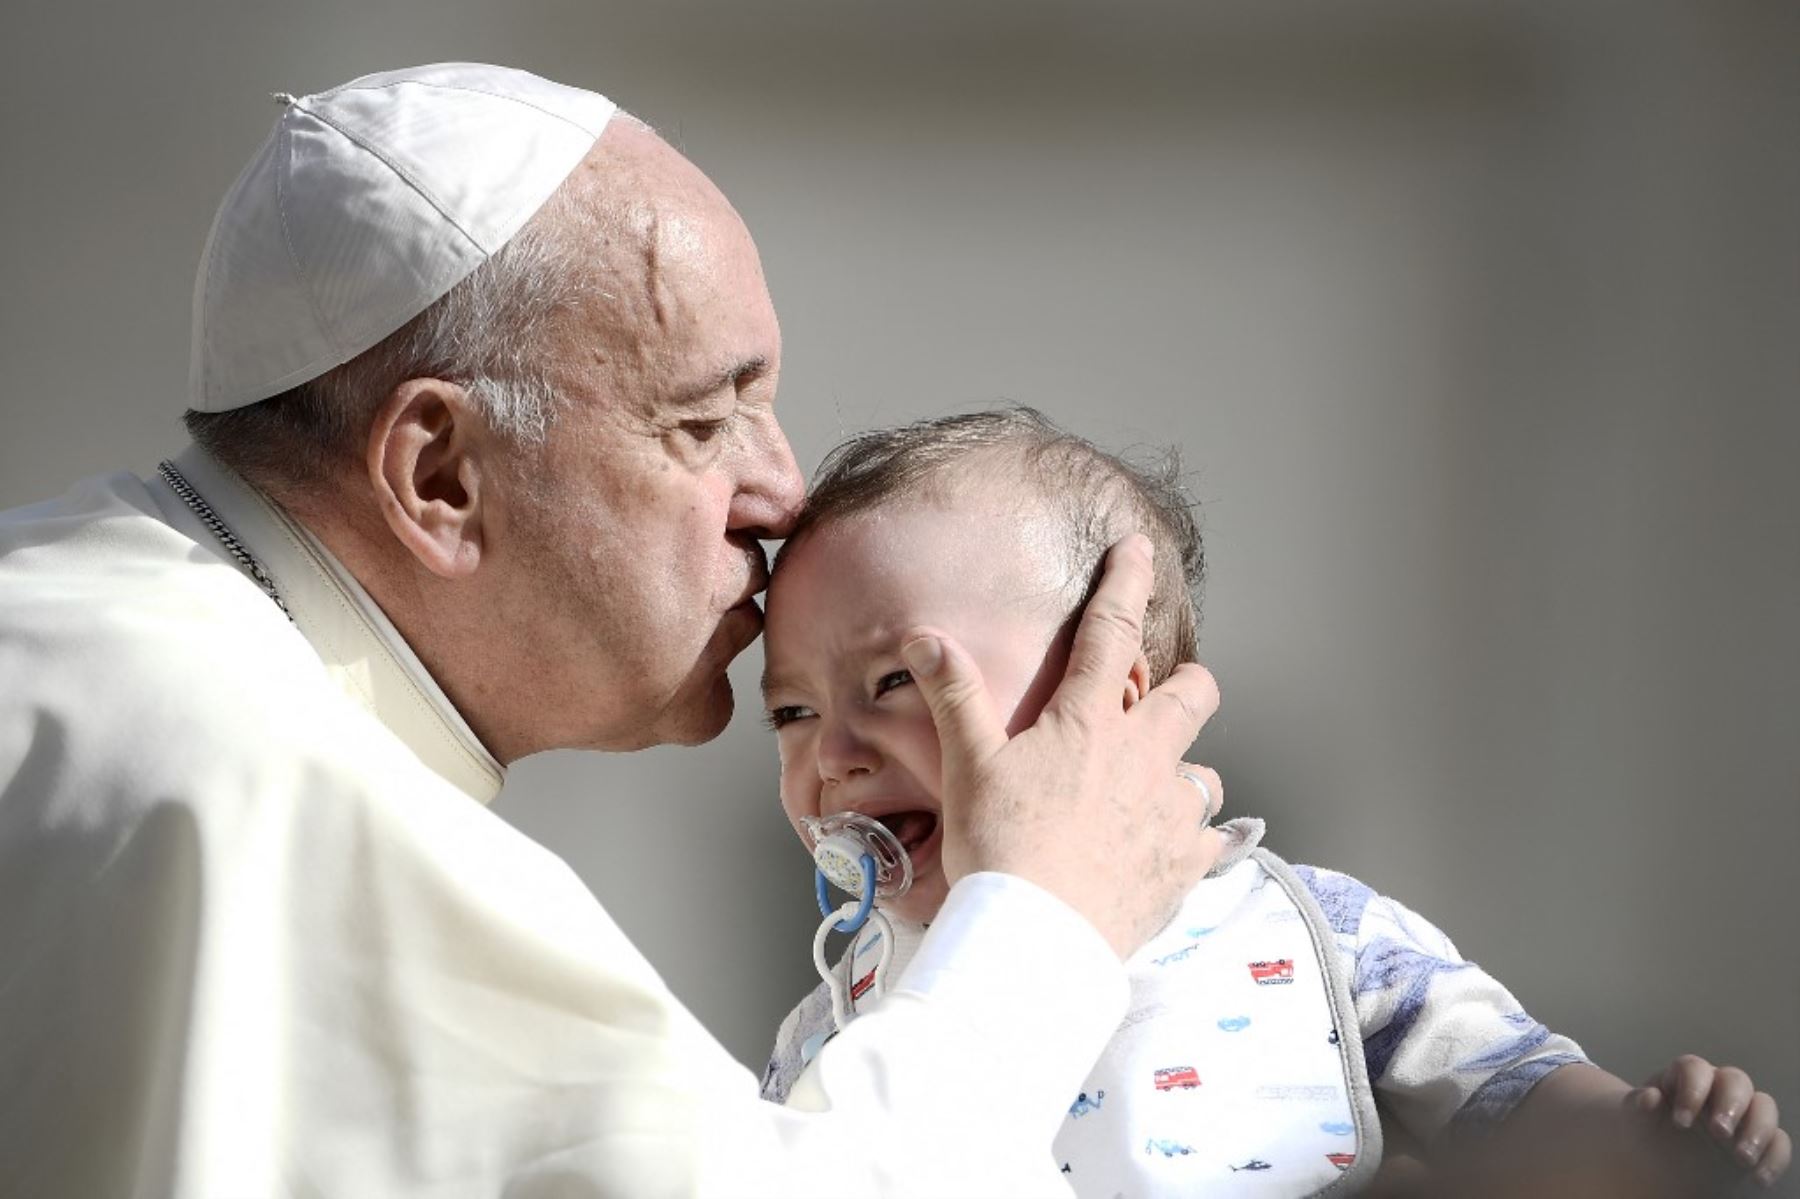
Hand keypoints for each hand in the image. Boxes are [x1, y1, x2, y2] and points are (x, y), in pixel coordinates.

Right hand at [901, 535, 1224, 957]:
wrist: (1035, 938)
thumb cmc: (1000, 849)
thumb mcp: (969, 763)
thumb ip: (953, 693)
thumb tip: (927, 635)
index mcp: (1088, 723)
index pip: (1112, 631)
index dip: (1127, 582)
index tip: (1139, 550)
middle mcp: (1144, 757)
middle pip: (1192, 695)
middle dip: (1186, 685)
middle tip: (1162, 696)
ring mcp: (1171, 813)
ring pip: (1206, 772)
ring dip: (1185, 771)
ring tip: (1157, 788)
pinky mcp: (1185, 867)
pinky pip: (1213, 843)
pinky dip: (1199, 842)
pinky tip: (1178, 851)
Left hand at [1629, 1055, 1789, 1188]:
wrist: (1659, 1155)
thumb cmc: (1646, 1127)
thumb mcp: (1636, 1118)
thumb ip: (1637, 1105)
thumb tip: (1649, 1097)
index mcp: (1686, 1076)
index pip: (1694, 1069)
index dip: (1691, 1092)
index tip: (1680, 1123)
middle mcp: (1718, 1088)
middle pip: (1736, 1081)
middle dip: (1730, 1106)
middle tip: (1718, 1133)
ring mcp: (1742, 1113)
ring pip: (1764, 1106)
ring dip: (1757, 1131)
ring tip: (1741, 1158)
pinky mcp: (1758, 1139)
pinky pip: (1779, 1141)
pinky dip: (1774, 1158)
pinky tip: (1757, 1178)